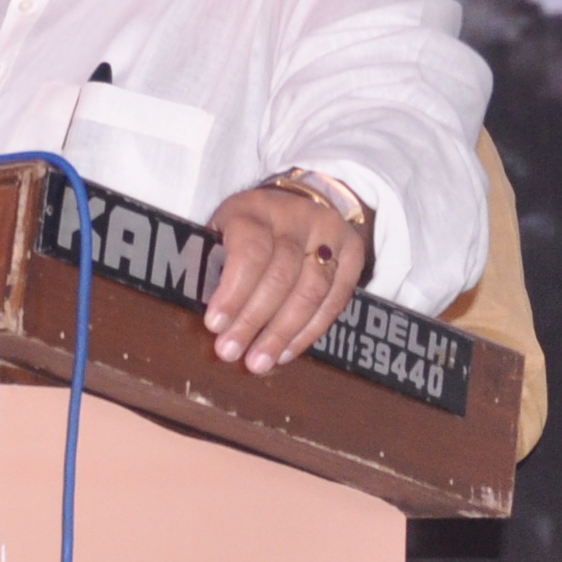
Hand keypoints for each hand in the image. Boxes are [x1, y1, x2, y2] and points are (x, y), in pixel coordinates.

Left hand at [202, 181, 371, 373]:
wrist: (302, 201)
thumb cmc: (247, 228)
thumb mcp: (220, 231)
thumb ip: (211, 264)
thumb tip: (207, 319)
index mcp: (255, 209)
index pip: (249, 252)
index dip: (233, 292)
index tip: (214, 325)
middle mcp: (297, 217)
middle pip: (281, 276)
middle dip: (254, 321)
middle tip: (231, 353)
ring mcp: (330, 234)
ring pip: (312, 290)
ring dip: (283, 333)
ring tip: (259, 361)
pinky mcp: (354, 253)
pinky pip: (335, 299)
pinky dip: (309, 331)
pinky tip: (286, 351)